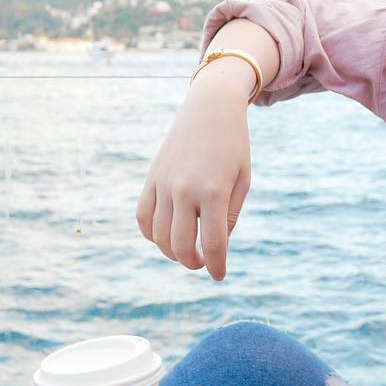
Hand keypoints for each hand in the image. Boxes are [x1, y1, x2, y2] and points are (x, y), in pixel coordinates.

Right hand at [135, 79, 252, 281]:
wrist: (211, 108)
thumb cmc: (233, 145)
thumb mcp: (242, 180)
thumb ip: (229, 215)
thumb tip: (215, 245)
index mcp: (213, 192)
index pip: (213, 244)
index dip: (216, 267)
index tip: (219, 276)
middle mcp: (184, 190)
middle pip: (181, 246)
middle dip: (193, 262)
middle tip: (202, 263)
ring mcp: (164, 184)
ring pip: (159, 236)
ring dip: (172, 253)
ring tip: (186, 252)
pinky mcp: (151, 178)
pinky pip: (143, 217)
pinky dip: (151, 234)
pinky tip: (165, 237)